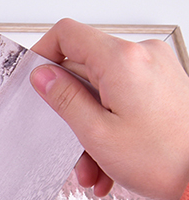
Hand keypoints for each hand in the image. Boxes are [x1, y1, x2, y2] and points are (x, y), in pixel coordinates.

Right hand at [30, 19, 188, 199]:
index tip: (34, 79)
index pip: (68, 34)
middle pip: (84, 70)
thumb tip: (43, 76)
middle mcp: (143, 56)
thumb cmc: (165, 159)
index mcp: (123, 60)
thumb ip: (64, 99)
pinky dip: (112, 126)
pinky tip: (110, 161)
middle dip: (71, 111)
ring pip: (102, 91)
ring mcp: (156, 68)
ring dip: (91, 128)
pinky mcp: (164, 83)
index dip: (44, 54)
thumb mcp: (97, 133)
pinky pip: (123, 98)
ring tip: (94, 165)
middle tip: (68, 145)